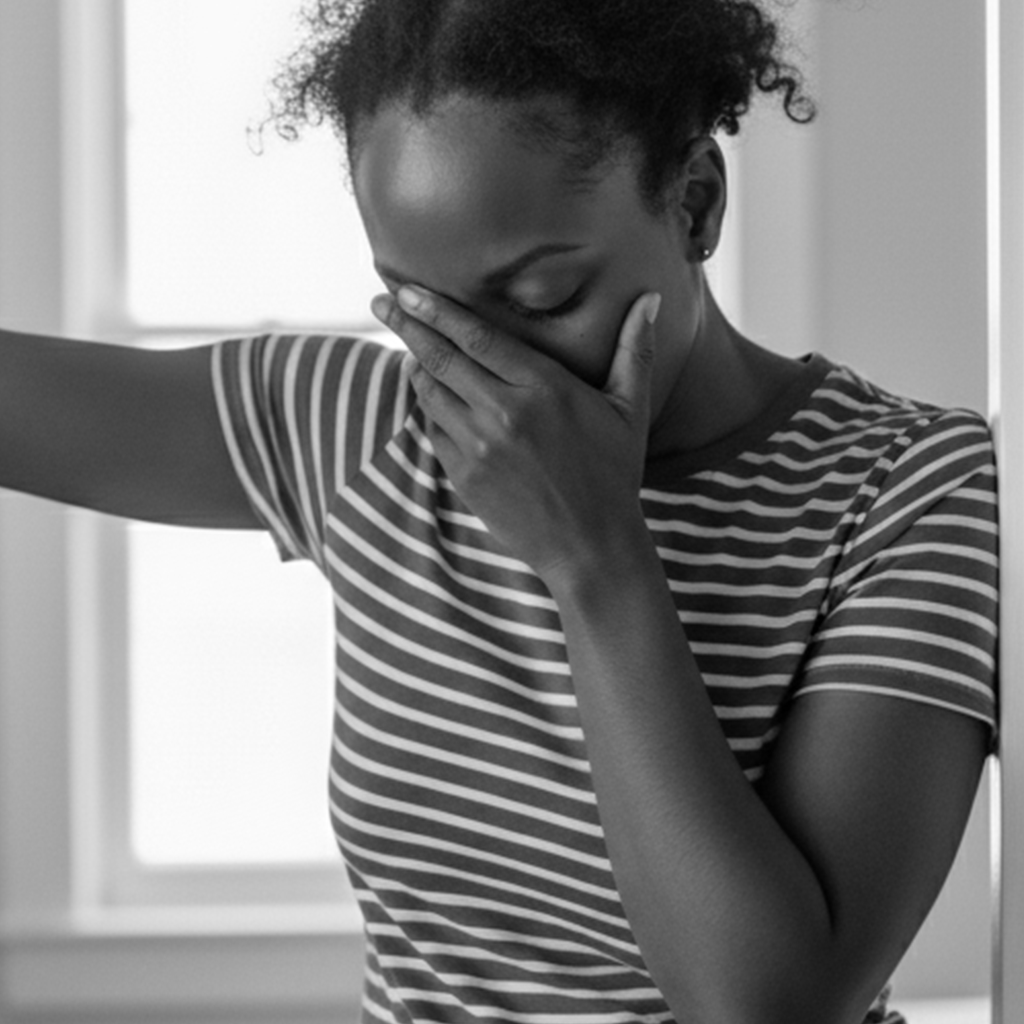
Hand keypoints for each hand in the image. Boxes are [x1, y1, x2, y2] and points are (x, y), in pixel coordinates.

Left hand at [371, 285, 661, 585]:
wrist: (591, 547)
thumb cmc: (614, 474)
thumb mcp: (630, 409)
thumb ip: (636, 350)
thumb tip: (650, 298)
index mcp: (544, 388)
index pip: (477, 336)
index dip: (438, 310)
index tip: (409, 290)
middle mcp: (506, 413)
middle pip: (441, 357)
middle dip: (407, 324)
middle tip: (382, 300)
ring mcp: (480, 447)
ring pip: (430, 393)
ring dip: (415, 364)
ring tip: (408, 344)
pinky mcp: (465, 477)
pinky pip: (433, 431)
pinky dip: (427, 408)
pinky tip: (430, 395)